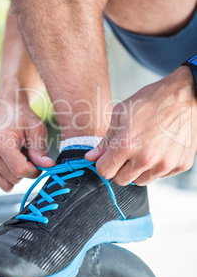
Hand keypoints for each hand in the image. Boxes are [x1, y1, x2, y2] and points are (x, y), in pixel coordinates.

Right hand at [0, 98, 54, 191]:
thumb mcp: (36, 129)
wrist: (5, 111)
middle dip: (26, 171)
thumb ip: (40, 149)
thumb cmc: (22, 119)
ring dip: (17, 174)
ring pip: (7, 184)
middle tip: (27, 153)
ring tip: (17, 155)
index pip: (20, 170)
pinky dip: (8, 174)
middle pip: (14, 178)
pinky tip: (9, 158)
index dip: (34, 170)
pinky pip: (0, 181)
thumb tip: (49, 166)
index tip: (39, 161)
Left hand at [86, 66, 196, 185]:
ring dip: (137, 169)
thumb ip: (106, 140)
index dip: (103, 164)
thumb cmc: (153, 100)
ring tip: (144, 148)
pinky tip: (159, 148)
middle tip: (126, 152)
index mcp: (127, 144)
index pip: (105, 172)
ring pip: (141, 181)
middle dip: (119, 168)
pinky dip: (156, 166)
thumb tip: (92, 157)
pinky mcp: (180, 165)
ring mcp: (165, 164)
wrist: (185, 96)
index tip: (107, 158)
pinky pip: (160, 175)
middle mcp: (146, 158)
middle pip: (121, 180)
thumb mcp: (121, 114)